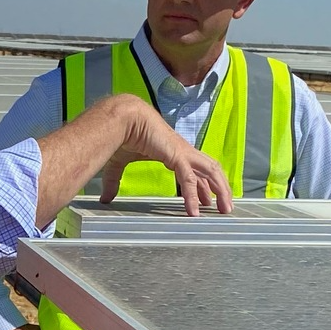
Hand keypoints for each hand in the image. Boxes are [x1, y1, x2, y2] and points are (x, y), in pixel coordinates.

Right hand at [101, 99, 233, 215]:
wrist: (122, 118)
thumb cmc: (122, 135)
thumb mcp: (119, 163)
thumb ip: (115, 181)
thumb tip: (105, 198)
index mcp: (174, 151)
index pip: (196, 169)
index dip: (204, 185)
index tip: (208, 200)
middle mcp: (183, 151)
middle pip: (211, 169)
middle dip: (220, 188)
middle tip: (225, 208)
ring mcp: (183, 152)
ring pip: (210, 172)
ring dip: (220, 191)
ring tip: (224, 210)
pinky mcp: (177, 154)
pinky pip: (189, 178)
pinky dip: (193, 195)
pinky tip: (194, 211)